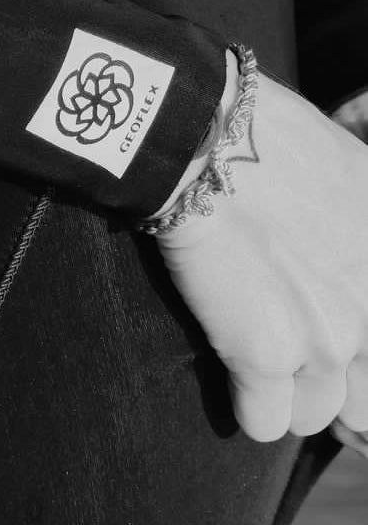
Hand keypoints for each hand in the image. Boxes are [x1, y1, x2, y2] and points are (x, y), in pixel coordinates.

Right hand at [155, 63, 367, 441]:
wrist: (212, 142)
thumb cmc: (277, 144)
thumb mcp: (360, 181)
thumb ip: (364, 241)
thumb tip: (351, 270)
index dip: (359, 360)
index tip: (339, 352)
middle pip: (365, 403)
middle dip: (330, 379)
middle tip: (292, 341)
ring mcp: (328, 341)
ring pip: (314, 416)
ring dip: (286, 389)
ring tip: (253, 340)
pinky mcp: (264, 356)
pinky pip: (263, 424)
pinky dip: (245, 401)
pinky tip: (229, 359)